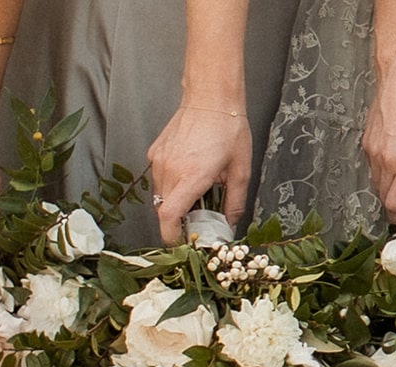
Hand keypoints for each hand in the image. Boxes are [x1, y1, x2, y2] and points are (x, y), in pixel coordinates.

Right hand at [148, 105, 251, 244]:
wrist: (210, 97)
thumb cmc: (228, 129)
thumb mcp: (241, 171)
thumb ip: (235, 202)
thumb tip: (230, 224)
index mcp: (192, 176)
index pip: (168, 216)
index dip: (171, 235)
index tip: (181, 241)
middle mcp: (171, 169)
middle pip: (164, 210)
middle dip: (178, 220)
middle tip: (196, 217)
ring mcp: (160, 160)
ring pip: (160, 195)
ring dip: (174, 201)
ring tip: (194, 190)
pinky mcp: (155, 152)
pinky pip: (158, 178)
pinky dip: (170, 184)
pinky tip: (187, 173)